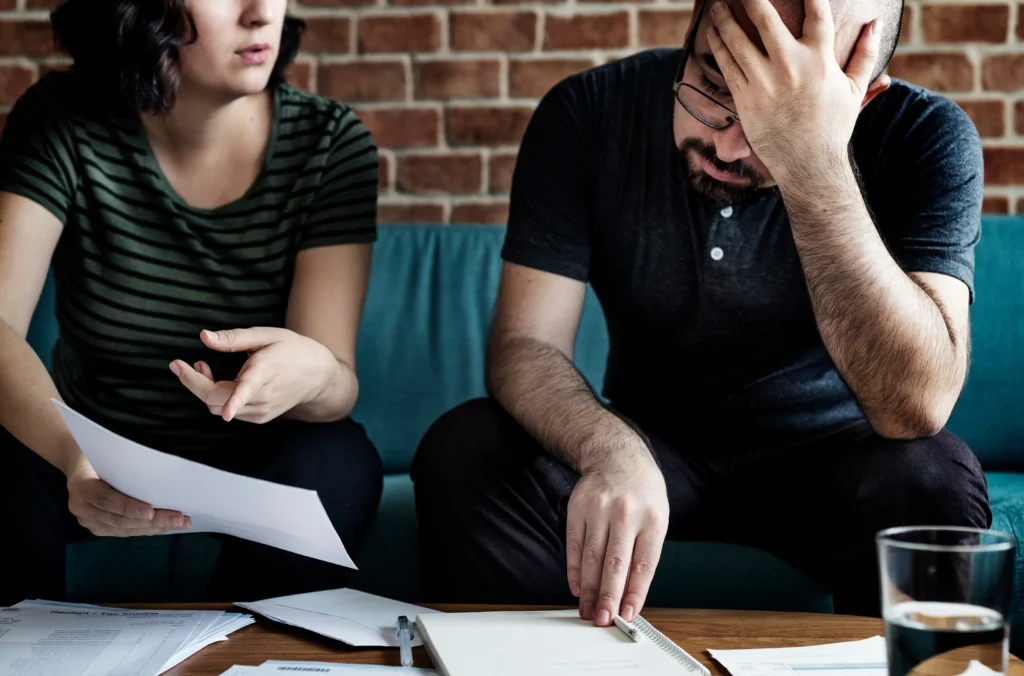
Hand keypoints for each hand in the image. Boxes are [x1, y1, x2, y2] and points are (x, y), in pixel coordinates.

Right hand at [66, 455, 189, 536]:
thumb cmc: (100, 453)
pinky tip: (165, 526)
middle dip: (152, 521)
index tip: (150, 511)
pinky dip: (146, 529)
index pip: (105, 499)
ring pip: (124, 528)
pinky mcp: (97, 527)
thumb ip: (125, 464)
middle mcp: (80, 506)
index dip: (128, 507)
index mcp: (80, 485)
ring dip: (154, 527)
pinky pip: (124, 532)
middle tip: (179, 518)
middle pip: (119, 519)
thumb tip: (160, 470)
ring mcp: (88, 519)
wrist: (79, 461)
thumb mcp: (108, 452)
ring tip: (180, 523)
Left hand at [171, 327, 339, 423]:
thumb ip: (233, 338)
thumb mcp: (266, 335)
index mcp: (266, 371)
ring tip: (203, 366)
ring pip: (218, 407)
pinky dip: (216, 397)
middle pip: (217, 400)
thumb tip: (204, 337)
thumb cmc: (292, 350)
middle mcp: (263, 396)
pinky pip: (227, 411)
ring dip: (203, 388)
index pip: (248, 389)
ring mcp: (261, 410)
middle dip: (193, 383)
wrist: (318, 377)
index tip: (227, 411)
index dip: (235, 400)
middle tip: (180, 365)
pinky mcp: (259, 418)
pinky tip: (220, 381)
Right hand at [566, 455, 668, 625]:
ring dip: (589, 589)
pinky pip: (575, 545)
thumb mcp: (656, 518)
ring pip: (593, 558)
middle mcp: (625, 513)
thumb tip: (629, 594)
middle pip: (615, 564)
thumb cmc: (642, 494)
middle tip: (604, 619)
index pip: (643, 565)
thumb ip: (644, 553)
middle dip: (608, 596)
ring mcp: (599, 509)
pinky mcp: (578, 508)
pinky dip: (575, 570)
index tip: (628, 615)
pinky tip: (577, 587)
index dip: (635, 594)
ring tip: (588, 610)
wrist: (618, 457)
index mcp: (652, 519)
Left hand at [706, 0, 885, 182]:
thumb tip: (875, 23)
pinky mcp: (745, 98)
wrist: (807, 163)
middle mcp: (789, 65)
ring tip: (716, 6)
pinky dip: (719, 46)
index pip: (816, 12)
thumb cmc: (832, 126)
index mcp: (819, 59)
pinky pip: (727, 65)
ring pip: (738, 40)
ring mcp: (764, 81)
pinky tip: (713, 34)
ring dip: (724, 19)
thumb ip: (865, 53)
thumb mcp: (855, 89)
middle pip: (765, 19)